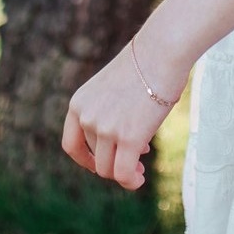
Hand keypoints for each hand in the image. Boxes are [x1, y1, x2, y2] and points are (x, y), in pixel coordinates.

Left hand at [61, 42, 177, 190]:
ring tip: (140, 169)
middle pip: (94, 158)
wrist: (161, 52)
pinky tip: (139, 180)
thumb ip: (110, 114)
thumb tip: (125, 147)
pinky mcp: (128, 138)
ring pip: (108, 169)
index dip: (85, 159)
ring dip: (124, 173)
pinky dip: (130, 182)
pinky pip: (123, 173)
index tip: (101, 162)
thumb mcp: (114, 90)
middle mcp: (87, 117)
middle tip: (135, 160)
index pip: (71, 145)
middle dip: (113, 162)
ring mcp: (105, 129)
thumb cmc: (146, 65)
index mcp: (79, 104)